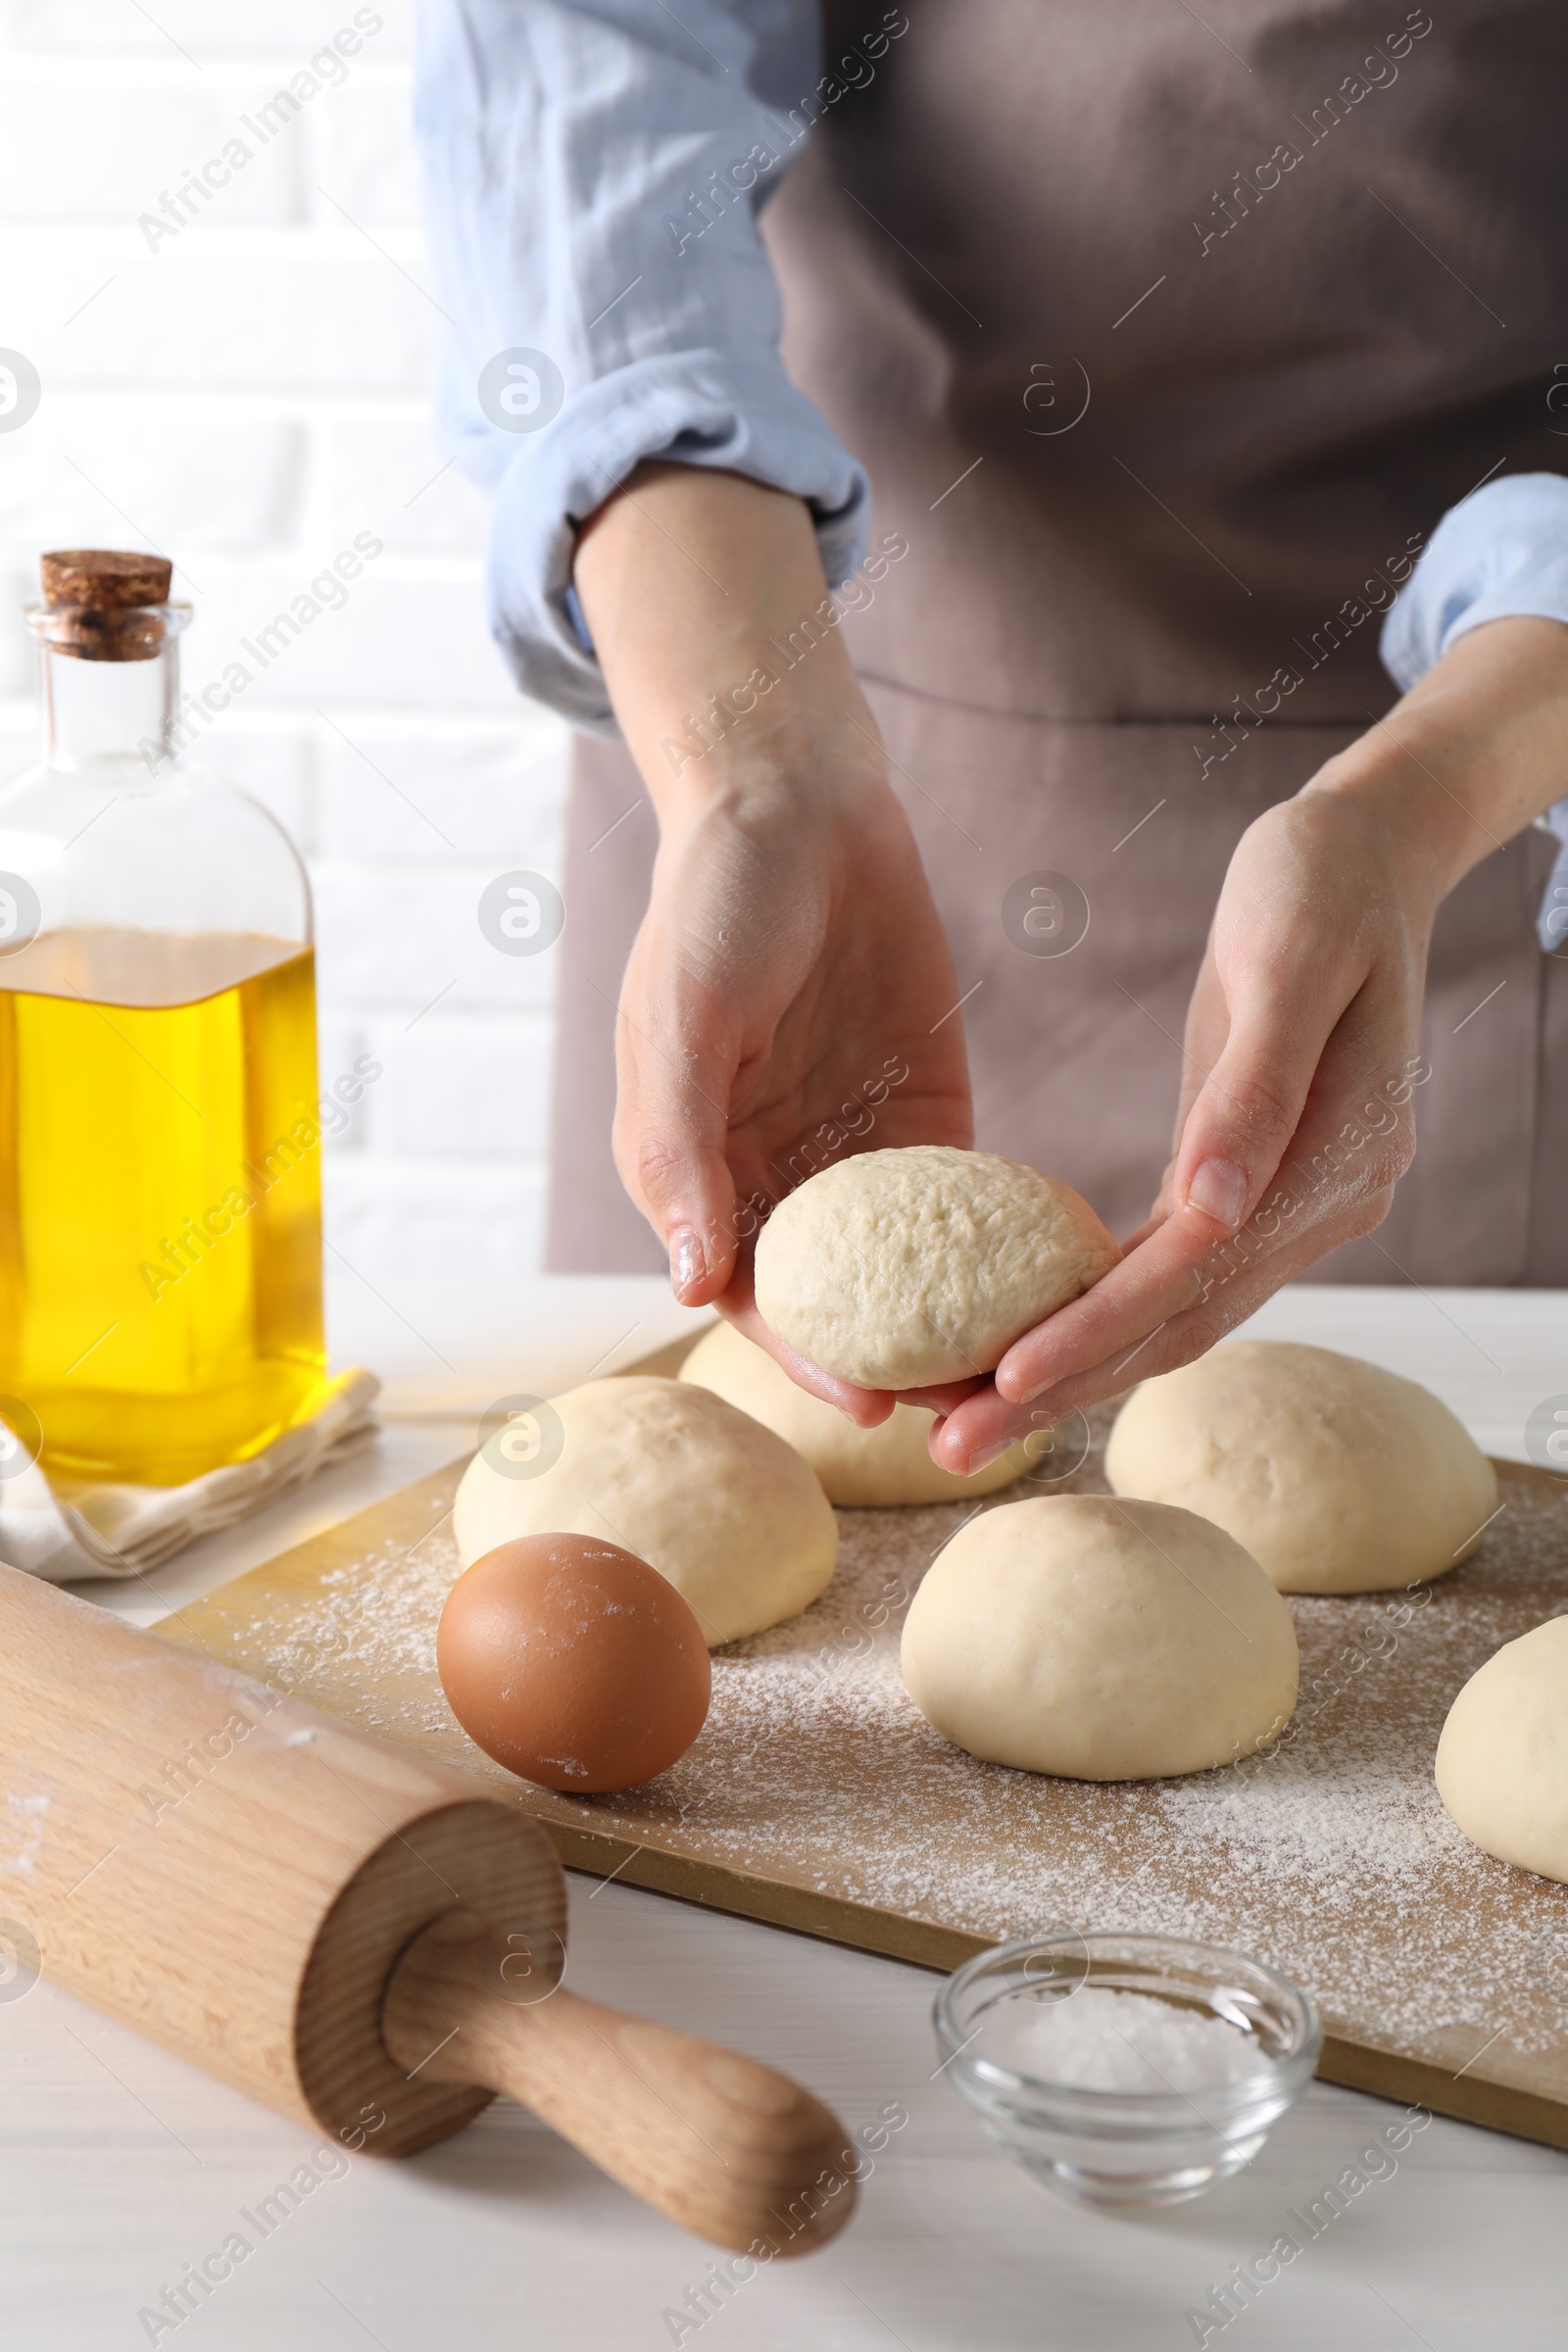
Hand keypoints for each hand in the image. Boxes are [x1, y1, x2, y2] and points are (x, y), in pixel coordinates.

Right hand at [574, 464, 971, 1421]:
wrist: (797, 802)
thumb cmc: (716, 902)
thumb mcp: (683, 1017)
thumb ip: (678, 1146)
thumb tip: (692, 1286)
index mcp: (701, 1174)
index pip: (756, 1298)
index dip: (809, 1358)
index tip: (876, 1402)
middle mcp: (777, 1183)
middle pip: (841, 1307)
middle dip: (901, 1364)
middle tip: (975, 1411)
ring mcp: (854, 1158)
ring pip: (909, 1277)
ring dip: (958, 1328)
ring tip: (1032, 1369)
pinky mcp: (927, 1120)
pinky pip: (965, 1207)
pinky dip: (1002, 1251)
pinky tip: (1064, 1280)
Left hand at [927, 614, 1567, 1471]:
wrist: (1368, 852)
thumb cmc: (1319, 887)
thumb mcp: (1285, 966)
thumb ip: (1251, 1092)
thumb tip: (1208, 1207)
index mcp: (1332, 1166)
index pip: (1192, 1278)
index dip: (1093, 1334)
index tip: (999, 1384)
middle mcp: (1320, 1207)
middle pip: (1175, 1324)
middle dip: (1060, 1385)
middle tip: (949, 1449)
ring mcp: (1291, 1204)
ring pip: (1167, 1314)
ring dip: (1068, 1367)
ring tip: (958, 1416)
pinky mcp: (1251, 1185)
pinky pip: (1165, 1270)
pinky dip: (1093, 1309)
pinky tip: (1016, 1335)